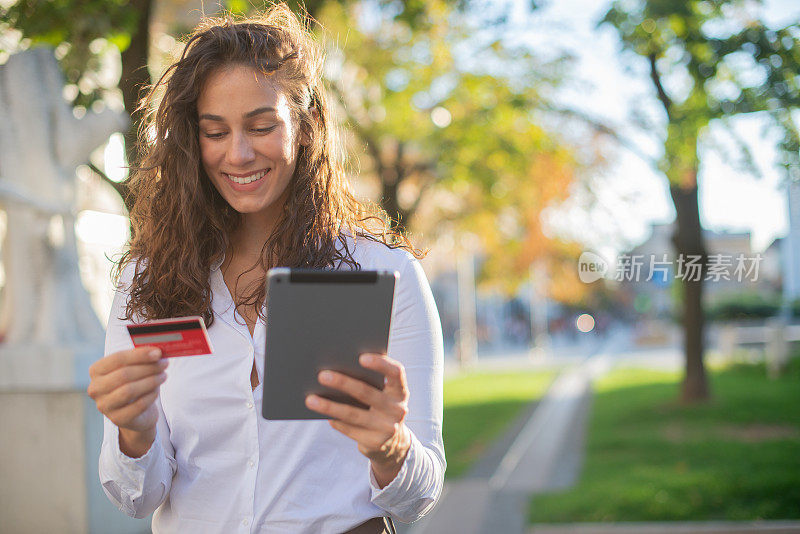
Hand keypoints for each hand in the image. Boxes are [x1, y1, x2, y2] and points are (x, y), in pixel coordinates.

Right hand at [87, 347, 168, 455]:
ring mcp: (104, 405)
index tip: (157, 353)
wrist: (136, 413)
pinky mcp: (117, 419)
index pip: (117, 359)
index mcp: (96, 371)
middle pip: (124, 374)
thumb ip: (141, 358)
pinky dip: (150, 396)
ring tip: (163, 376)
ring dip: (151, 381)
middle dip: (148, 368)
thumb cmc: (135, 383)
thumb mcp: (134, 368)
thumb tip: (156, 351)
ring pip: (129, 390)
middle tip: (164, 364)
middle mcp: (95, 388)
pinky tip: (157, 391)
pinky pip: (137, 406)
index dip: (139, 355)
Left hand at [305, 353, 410, 487]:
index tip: (361, 357)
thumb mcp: (383, 394)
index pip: (395, 373)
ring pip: (353, 414)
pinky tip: (321, 413)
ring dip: (329, 406)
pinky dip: (334, 420)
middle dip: (343, 383)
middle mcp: (397, 409)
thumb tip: (336, 368)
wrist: (393, 443)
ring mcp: (386, 428)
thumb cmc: (380, 407)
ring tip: (310, 399)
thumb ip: (370, 381)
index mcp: (400, 391)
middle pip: (366, 393)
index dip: (380, 364)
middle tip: (322, 375)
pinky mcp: (374, 443)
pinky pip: (349, 429)